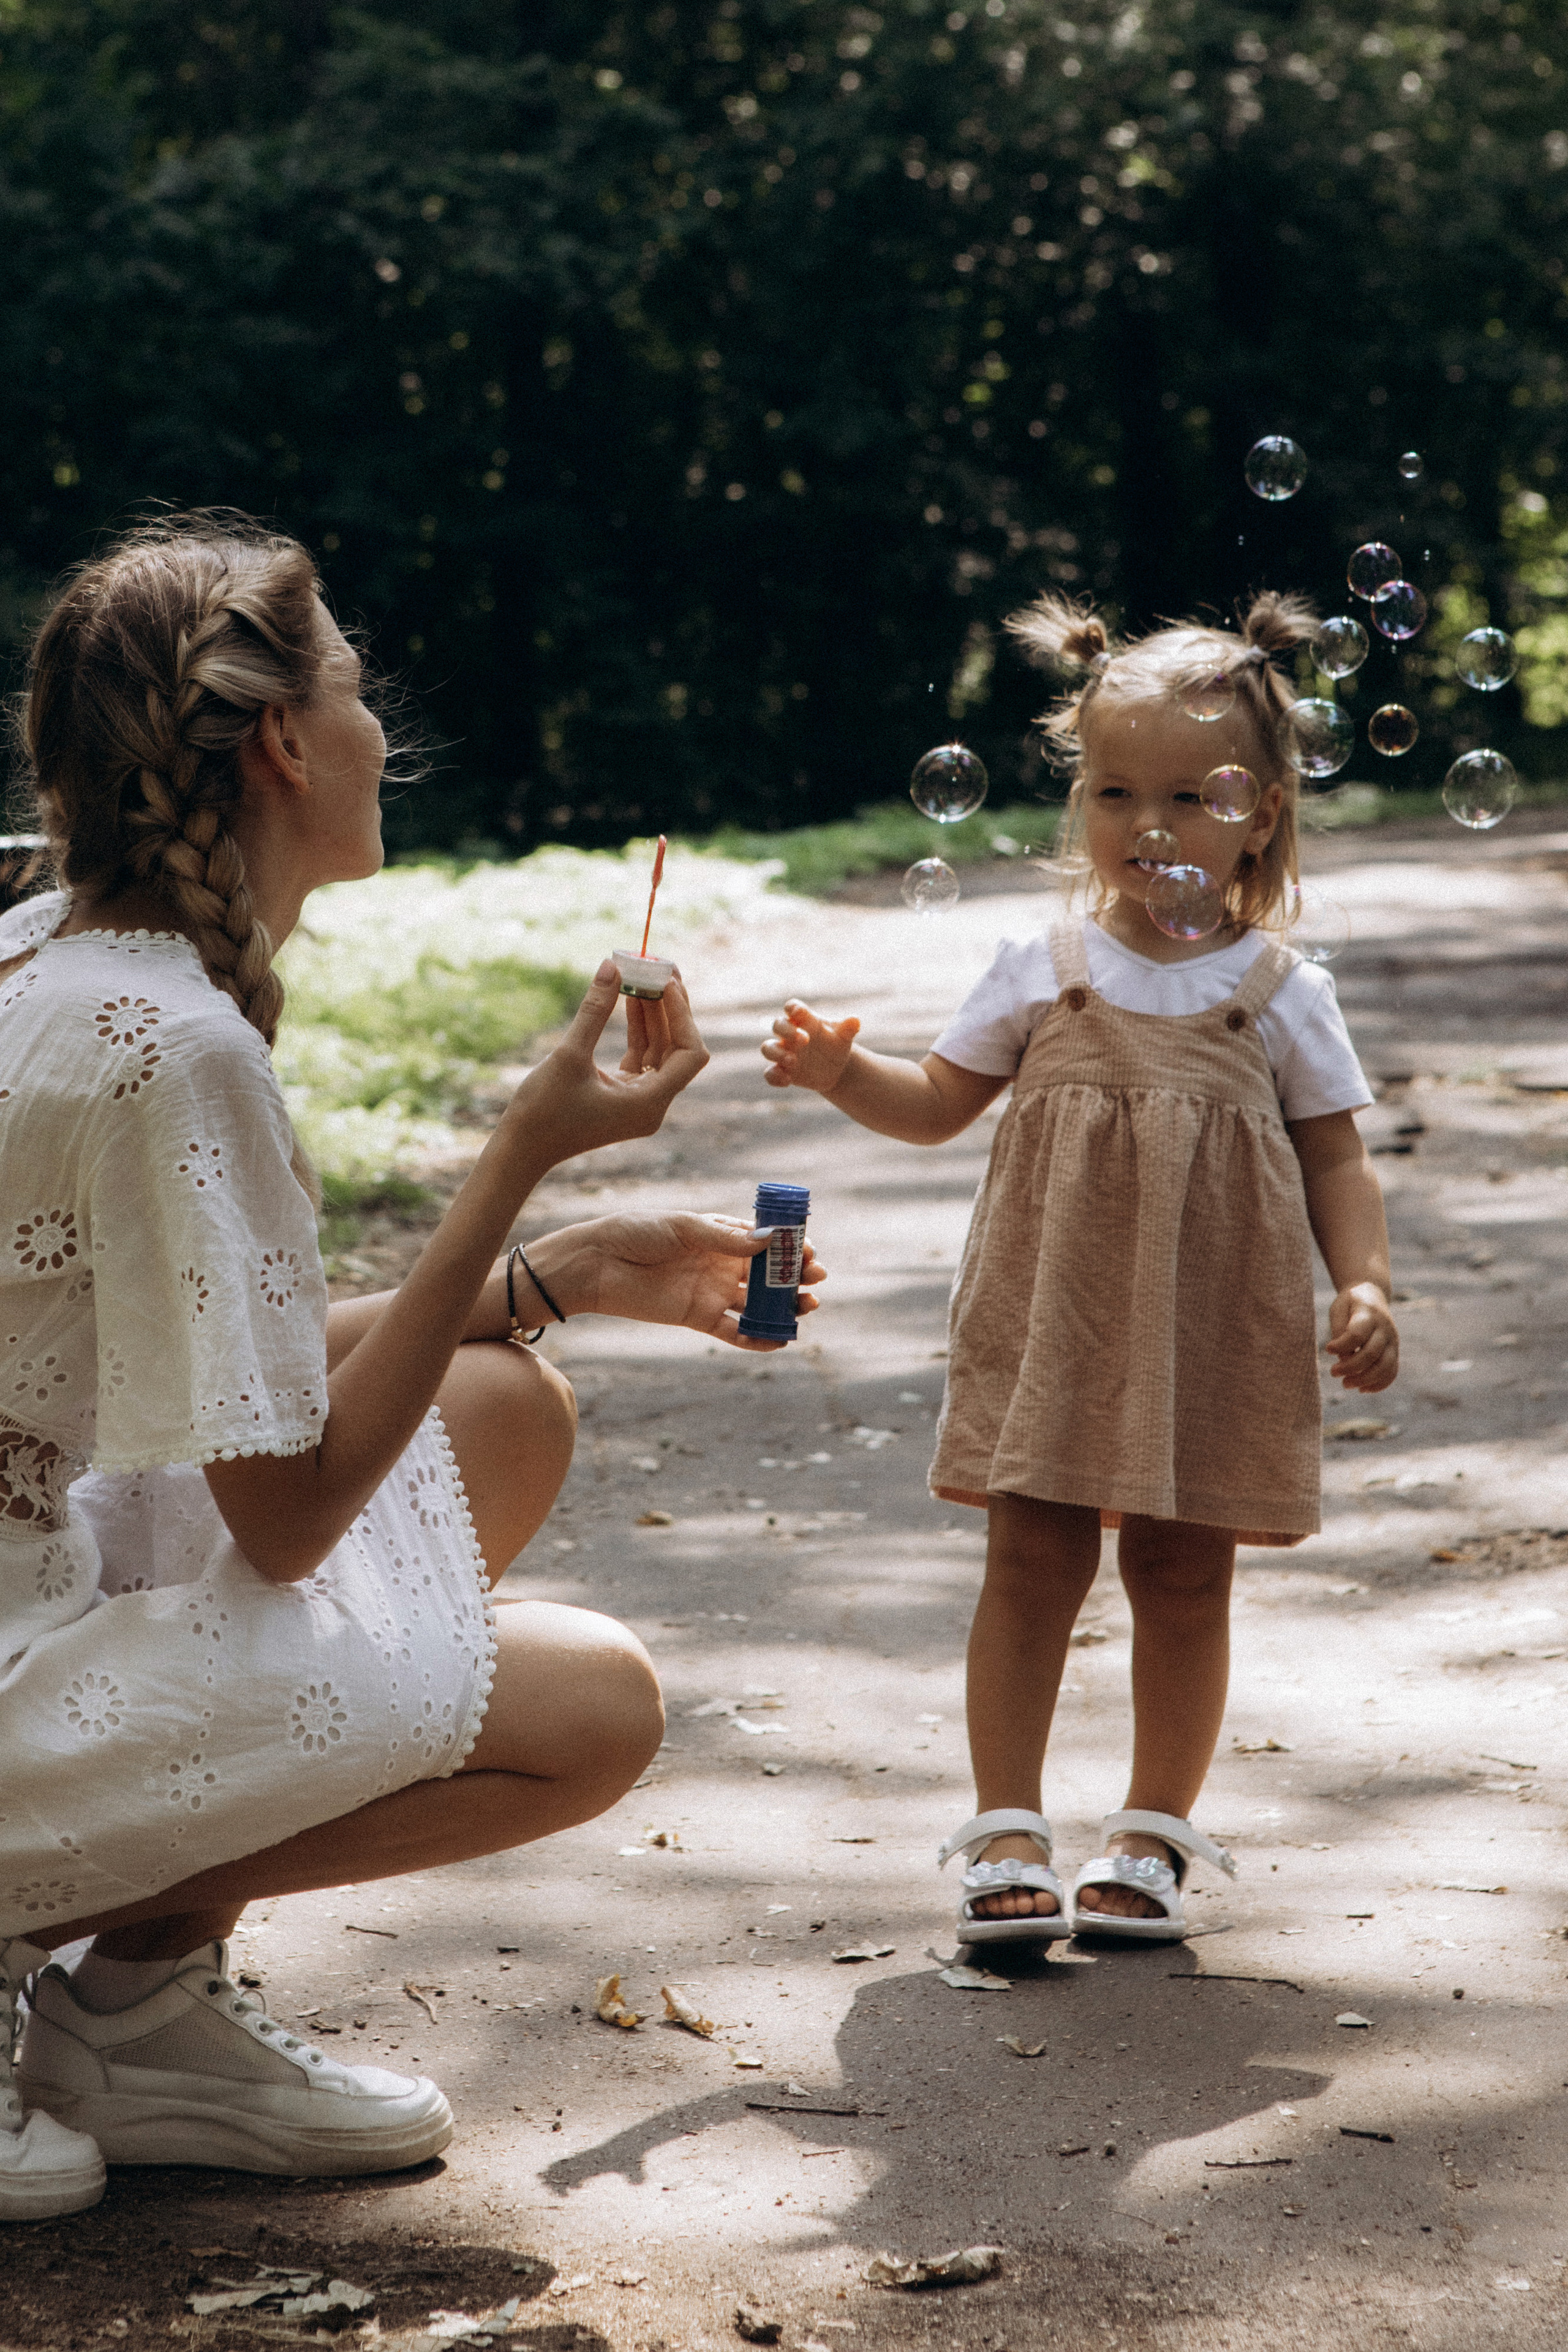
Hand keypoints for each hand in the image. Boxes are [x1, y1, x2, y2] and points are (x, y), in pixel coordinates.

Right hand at [504, 960, 707, 1165]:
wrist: (521, 1149)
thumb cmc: (542, 1111)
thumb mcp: (569, 1055)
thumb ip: (594, 1010)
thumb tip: (612, 965)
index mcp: (649, 1103)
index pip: (689, 1054)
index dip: (683, 1015)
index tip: (666, 982)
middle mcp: (653, 1105)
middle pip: (679, 1049)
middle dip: (671, 1008)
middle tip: (661, 968)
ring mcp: (640, 1101)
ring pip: (660, 1050)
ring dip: (654, 1014)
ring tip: (644, 974)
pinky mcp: (625, 1095)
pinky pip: (642, 1056)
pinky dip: (640, 1029)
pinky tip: (631, 997)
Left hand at [537, 1211, 825, 1351]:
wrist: (599, 1264)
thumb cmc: (637, 1233)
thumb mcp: (684, 1227)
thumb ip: (725, 1238)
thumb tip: (769, 1240)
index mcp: (720, 1235)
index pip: (765, 1241)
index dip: (790, 1247)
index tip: (810, 1251)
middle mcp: (722, 1264)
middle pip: (769, 1274)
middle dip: (795, 1277)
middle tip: (816, 1279)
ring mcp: (712, 1292)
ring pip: (758, 1303)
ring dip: (785, 1307)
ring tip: (807, 1307)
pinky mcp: (699, 1318)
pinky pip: (734, 1331)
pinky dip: (757, 1338)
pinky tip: (779, 1340)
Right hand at [762, 998, 860, 1092]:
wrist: (835, 1069)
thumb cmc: (836, 1045)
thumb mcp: (844, 1037)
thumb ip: (848, 1028)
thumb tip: (855, 1020)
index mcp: (804, 1021)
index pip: (793, 1008)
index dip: (792, 1008)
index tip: (798, 1012)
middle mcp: (790, 1035)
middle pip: (777, 1025)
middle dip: (786, 1031)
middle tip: (804, 1040)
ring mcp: (784, 1053)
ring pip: (767, 1048)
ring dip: (776, 1053)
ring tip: (793, 1061)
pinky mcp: (782, 1071)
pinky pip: (770, 1074)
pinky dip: (775, 1077)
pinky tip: (788, 1081)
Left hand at [1325, 1283, 1398, 1392]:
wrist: (1372, 1295)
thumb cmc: (1350, 1304)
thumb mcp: (1338, 1308)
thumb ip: (1338, 1330)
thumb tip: (1342, 1358)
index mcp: (1368, 1314)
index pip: (1357, 1334)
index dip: (1341, 1345)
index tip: (1327, 1349)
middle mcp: (1384, 1328)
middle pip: (1371, 1353)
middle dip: (1351, 1367)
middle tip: (1333, 1372)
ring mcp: (1393, 1341)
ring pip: (1385, 1366)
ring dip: (1365, 1380)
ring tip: (1345, 1384)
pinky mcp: (1395, 1351)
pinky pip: (1392, 1372)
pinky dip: (1379, 1384)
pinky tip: (1362, 1389)